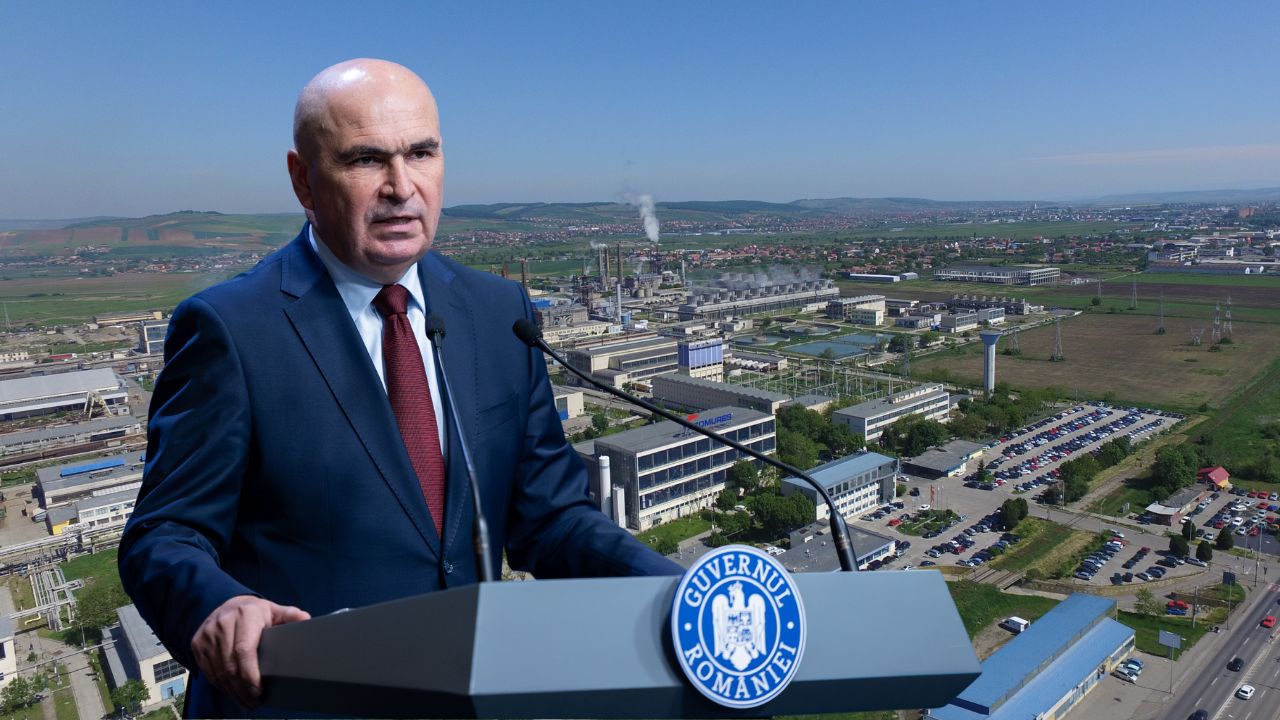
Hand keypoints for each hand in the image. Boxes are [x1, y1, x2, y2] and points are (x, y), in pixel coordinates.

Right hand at [191, 595, 309, 707]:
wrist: (226, 605)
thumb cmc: (254, 613)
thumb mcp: (274, 610)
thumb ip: (290, 616)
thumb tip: (306, 621)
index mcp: (245, 615)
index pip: (244, 650)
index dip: (250, 674)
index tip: (259, 690)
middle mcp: (222, 624)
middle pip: (230, 665)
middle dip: (242, 688)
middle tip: (255, 702)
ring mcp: (207, 635)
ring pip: (218, 672)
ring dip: (232, 691)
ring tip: (246, 701)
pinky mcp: (197, 645)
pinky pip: (209, 671)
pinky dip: (221, 685)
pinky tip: (233, 692)